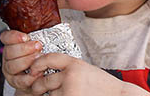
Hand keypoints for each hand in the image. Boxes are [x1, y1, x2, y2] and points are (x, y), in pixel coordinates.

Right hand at [0, 30, 42, 90]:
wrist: (40, 74)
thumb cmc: (40, 54)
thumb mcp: (39, 40)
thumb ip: (41, 32)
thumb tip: (55, 20)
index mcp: (11, 44)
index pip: (6, 37)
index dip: (13, 36)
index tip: (25, 37)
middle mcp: (8, 57)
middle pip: (9, 51)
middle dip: (24, 48)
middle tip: (38, 46)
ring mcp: (10, 70)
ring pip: (12, 65)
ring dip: (26, 61)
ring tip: (39, 58)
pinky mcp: (16, 82)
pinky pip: (19, 80)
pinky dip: (29, 77)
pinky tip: (38, 72)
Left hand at [27, 53, 149, 95]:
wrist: (117, 95)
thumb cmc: (102, 84)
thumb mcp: (85, 69)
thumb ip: (68, 68)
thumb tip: (45, 71)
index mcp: (74, 63)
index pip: (49, 58)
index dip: (37, 64)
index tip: (33, 69)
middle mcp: (70, 75)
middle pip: (44, 80)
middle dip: (39, 86)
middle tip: (38, 88)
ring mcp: (69, 91)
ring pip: (50, 95)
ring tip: (68, 93)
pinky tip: (70, 95)